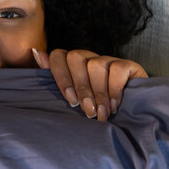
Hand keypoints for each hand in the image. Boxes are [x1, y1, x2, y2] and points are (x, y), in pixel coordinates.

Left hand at [32, 48, 146, 121]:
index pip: (58, 56)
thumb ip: (55, 77)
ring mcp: (108, 60)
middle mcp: (89, 58)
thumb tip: (36, 53)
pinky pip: (117, 69)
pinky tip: (114, 106)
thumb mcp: (73, 97)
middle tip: (87, 110)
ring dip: (98, 93)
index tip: (70, 101)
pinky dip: (114, 90)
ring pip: (95, 64)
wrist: (132, 115)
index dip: (62, 77)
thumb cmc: (95, 108)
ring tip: (102, 113)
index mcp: (72, 64)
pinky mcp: (128, 65)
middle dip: (81, 87)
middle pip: (76, 58)